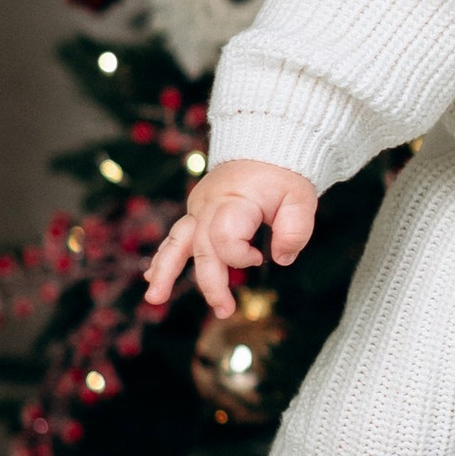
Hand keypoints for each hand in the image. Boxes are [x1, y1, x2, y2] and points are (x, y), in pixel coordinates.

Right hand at [145, 160, 318, 319]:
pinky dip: (164, 257)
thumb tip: (281, 259)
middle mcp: (209, 205)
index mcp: (234, 201)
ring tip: (155, 298)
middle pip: (201, 249)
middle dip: (211, 284)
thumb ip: (295, 230)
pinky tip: (152, 277)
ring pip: (176, 241)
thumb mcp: (301, 198)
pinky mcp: (197, 211)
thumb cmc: (284, 174)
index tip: (261, 257)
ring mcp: (199, 207)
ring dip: (165, 271)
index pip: (224, 238)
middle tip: (225, 311)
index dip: (241, 256)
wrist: (266, 144)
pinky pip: (176, 236)